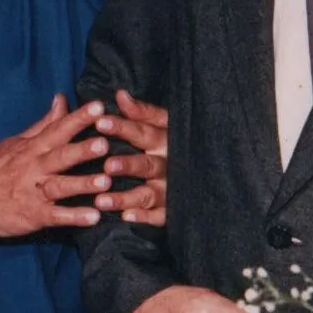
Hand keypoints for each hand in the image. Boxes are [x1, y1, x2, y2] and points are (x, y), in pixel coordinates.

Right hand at [0, 95, 112, 236]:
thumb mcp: (17, 142)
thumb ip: (44, 123)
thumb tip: (61, 99)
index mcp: (32, 148)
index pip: (58, 129)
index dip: (78, 118)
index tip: (99, 106)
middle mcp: (34, 168)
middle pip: (60, 156)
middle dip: (82, 149)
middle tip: (104, 142)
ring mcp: (33, 192)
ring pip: (60, 186)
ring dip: (82, 184)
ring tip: (106, 182)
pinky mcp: (32, 216)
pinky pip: (55, 216)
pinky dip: (74, 217)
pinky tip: (93, 218)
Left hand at [94, 89, 167, 225]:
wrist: (212, 173)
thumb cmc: (176, 143)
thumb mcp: (164, 124)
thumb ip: (142, 112)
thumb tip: (120, 94)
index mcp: (165, 141)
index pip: (143, 132)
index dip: (122, 127)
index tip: (100, 122)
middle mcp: (169, 165)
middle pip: (146, 165)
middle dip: (127, 165)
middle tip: (107, 165)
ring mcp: (171, 190)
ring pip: (147, 194)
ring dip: (125, 198)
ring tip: (101, 200)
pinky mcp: (172, 211)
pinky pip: (158, 217)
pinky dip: (143, 217)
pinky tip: (125, 218)